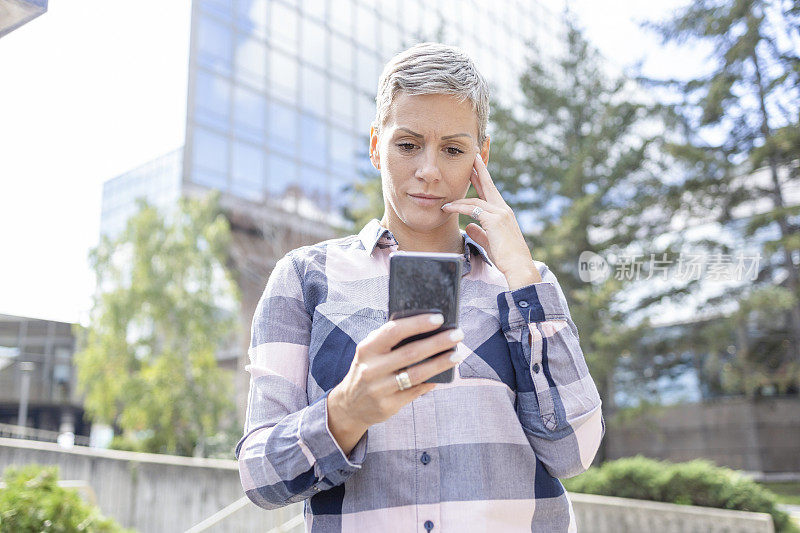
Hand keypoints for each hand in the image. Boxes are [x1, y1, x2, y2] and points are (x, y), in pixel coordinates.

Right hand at [327, 314, 463, 448]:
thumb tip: (426, 328)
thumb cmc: (368, 369)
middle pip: (411, 352)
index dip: (418, 323)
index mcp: (367, 349)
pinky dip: (432, 381)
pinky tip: (444, 374)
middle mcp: (371, 368)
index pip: (394, 331)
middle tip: (457, 334)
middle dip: (438, 342)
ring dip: (440, 363)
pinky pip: (416, 391)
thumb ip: (389, 340)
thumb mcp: (370, 352)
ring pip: (417, 374)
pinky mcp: (388, 406)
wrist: (350, 405)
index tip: (439, 318)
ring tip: (457, 355)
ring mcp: (379, 389)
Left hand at [441, 153, 540, 285]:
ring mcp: (500, 213)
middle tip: (472, 157)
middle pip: (488, 185)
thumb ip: (479, 233)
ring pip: (476, 199)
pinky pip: (472, 210)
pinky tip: (448, 208)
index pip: (491, 192)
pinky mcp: (494, 220)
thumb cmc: (506, 257)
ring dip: (459, 199)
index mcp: (503, 213)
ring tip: (446, 199)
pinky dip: (459, 208)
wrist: (518, 266)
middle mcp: (503, 209)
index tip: (476, 169)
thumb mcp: (490, 242)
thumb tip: (468, 227)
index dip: (483, 179)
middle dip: (479, 170)